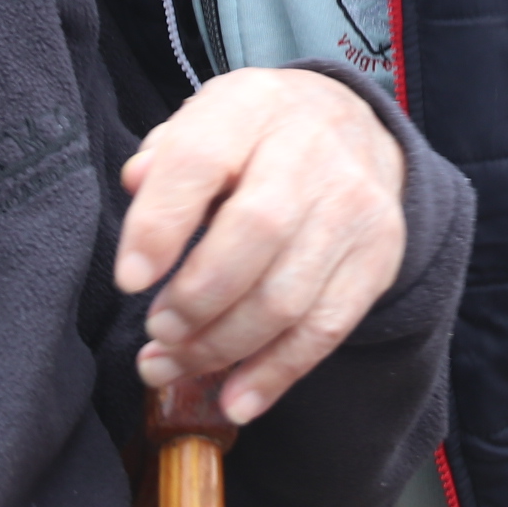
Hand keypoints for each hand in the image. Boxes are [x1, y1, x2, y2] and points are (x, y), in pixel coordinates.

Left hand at [116, 68, 408, 423]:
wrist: (354, 130)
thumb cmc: (256, 136)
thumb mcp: (207, 119)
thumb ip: (168, 154)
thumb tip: (136, 184)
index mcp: (252, 107)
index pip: (201, 159)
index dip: (160, 224)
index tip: (130, 279)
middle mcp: (311, 152)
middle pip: (255, 233)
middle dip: (195, 299)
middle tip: (156, 330)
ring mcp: (352, 208)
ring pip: (288, 295)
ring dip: (221, 347)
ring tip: (171, 364)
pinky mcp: (377, 258)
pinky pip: (326, 329)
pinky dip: (276, 374)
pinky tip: (234, 400)